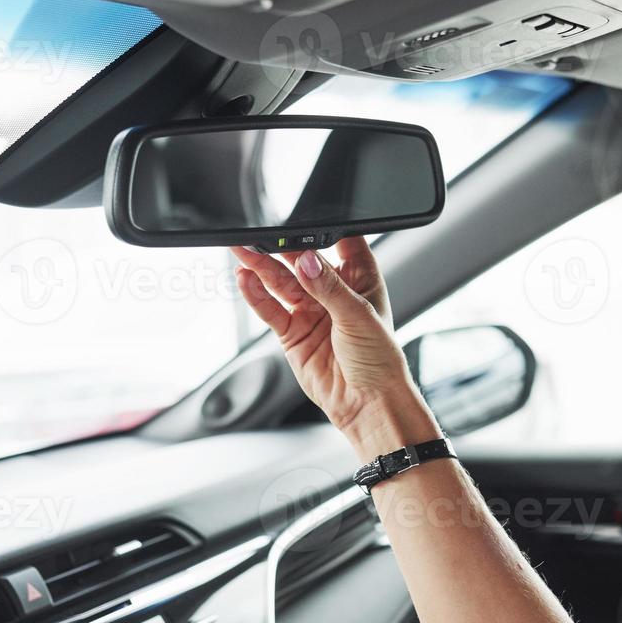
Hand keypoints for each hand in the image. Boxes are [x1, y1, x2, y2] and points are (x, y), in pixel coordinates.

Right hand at [232, 238, 438, 458]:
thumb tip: (307, 262)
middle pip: (301, 260)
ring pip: (281, 282)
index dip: (321, 230)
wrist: (366, 404)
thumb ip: (329, 288)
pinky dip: (256, 295)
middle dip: (280, 247)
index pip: (340, 242)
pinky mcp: (292, 333)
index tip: (300, 218)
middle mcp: (333, 292)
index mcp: (360, 278)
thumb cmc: (379, 360)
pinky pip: (270, 309)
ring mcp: (311, 312)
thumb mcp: (358, 316)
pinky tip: (244, 279)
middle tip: (259, 235)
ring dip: (261, 267)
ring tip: (242, 251)